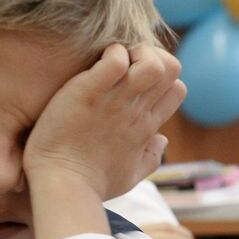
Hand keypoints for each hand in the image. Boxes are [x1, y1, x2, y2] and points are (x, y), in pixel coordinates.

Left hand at [23, 43, 184, 200]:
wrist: (62, 187)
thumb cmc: (91, 184)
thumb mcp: (129, 176)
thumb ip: (150, 158)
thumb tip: (161, 140)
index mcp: (146, 127)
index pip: (176, 89)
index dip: (161, 78)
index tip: (134, 82)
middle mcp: (137, 111)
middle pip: (170, 68)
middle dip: (151, 55)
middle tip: (124, 65)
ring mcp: (116, 101)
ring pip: (153, 62)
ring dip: (135, 52)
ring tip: (111, 61)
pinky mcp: (89, 92)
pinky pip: (115, 59)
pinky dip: (110, 53)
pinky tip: (94, 63)